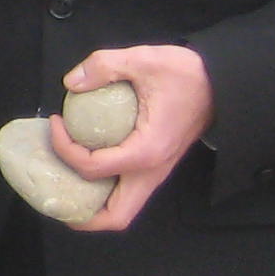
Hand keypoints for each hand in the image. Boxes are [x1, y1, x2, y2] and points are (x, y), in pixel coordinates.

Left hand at [46, 45, 213, 231]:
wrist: (221, 82)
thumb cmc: (187, 74)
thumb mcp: (144, 59)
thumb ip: (104, 65)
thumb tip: (71, 82)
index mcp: (147, 151)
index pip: (93, 168)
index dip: (64, 149)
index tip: (56, 123)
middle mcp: (152, 171)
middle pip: (116, 216)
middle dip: (81, 214)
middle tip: (53, 188)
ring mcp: (157, 173)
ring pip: (123, 209)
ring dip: (92, 206)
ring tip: (65, 182)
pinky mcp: (156, 167)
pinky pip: (127, 192)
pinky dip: (104, 192)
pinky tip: (85, 167)